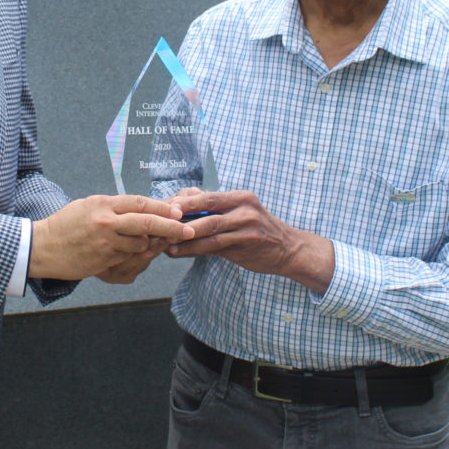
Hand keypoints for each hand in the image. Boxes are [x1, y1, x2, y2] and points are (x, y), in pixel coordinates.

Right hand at [29, 195, 193, 281]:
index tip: (178, 211)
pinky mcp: (103, 260)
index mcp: (103, 204)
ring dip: (148, 244)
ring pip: (140, 244)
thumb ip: (113, 208)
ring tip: (148, 242)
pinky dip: (133, 256)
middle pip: (147, 223)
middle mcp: (106, 222)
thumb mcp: (88, 206)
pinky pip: (128, 258)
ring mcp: (105, 243)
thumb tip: (140, 209)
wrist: (42, 247)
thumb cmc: (65, 225)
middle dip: (171, 226)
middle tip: (187, 229)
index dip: (162, 207)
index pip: (139, 203)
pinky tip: (129, 253)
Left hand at [168, 191, 334, 293]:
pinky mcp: (246, 246)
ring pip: (209, 231)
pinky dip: (194, 249)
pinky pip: (215, 247)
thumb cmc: (257, 229)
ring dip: (184, 237)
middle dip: (181, 217)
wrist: (288, 249)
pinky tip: (179, 252)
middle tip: (160, 223)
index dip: (184, 201)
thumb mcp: (239, 212)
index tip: (164, 207)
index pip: (207, 196)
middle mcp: (244, 209)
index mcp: (240, 197)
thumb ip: (214, 208)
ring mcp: (247, 228)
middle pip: (207, 210)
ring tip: (165, 242)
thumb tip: (183, 199)